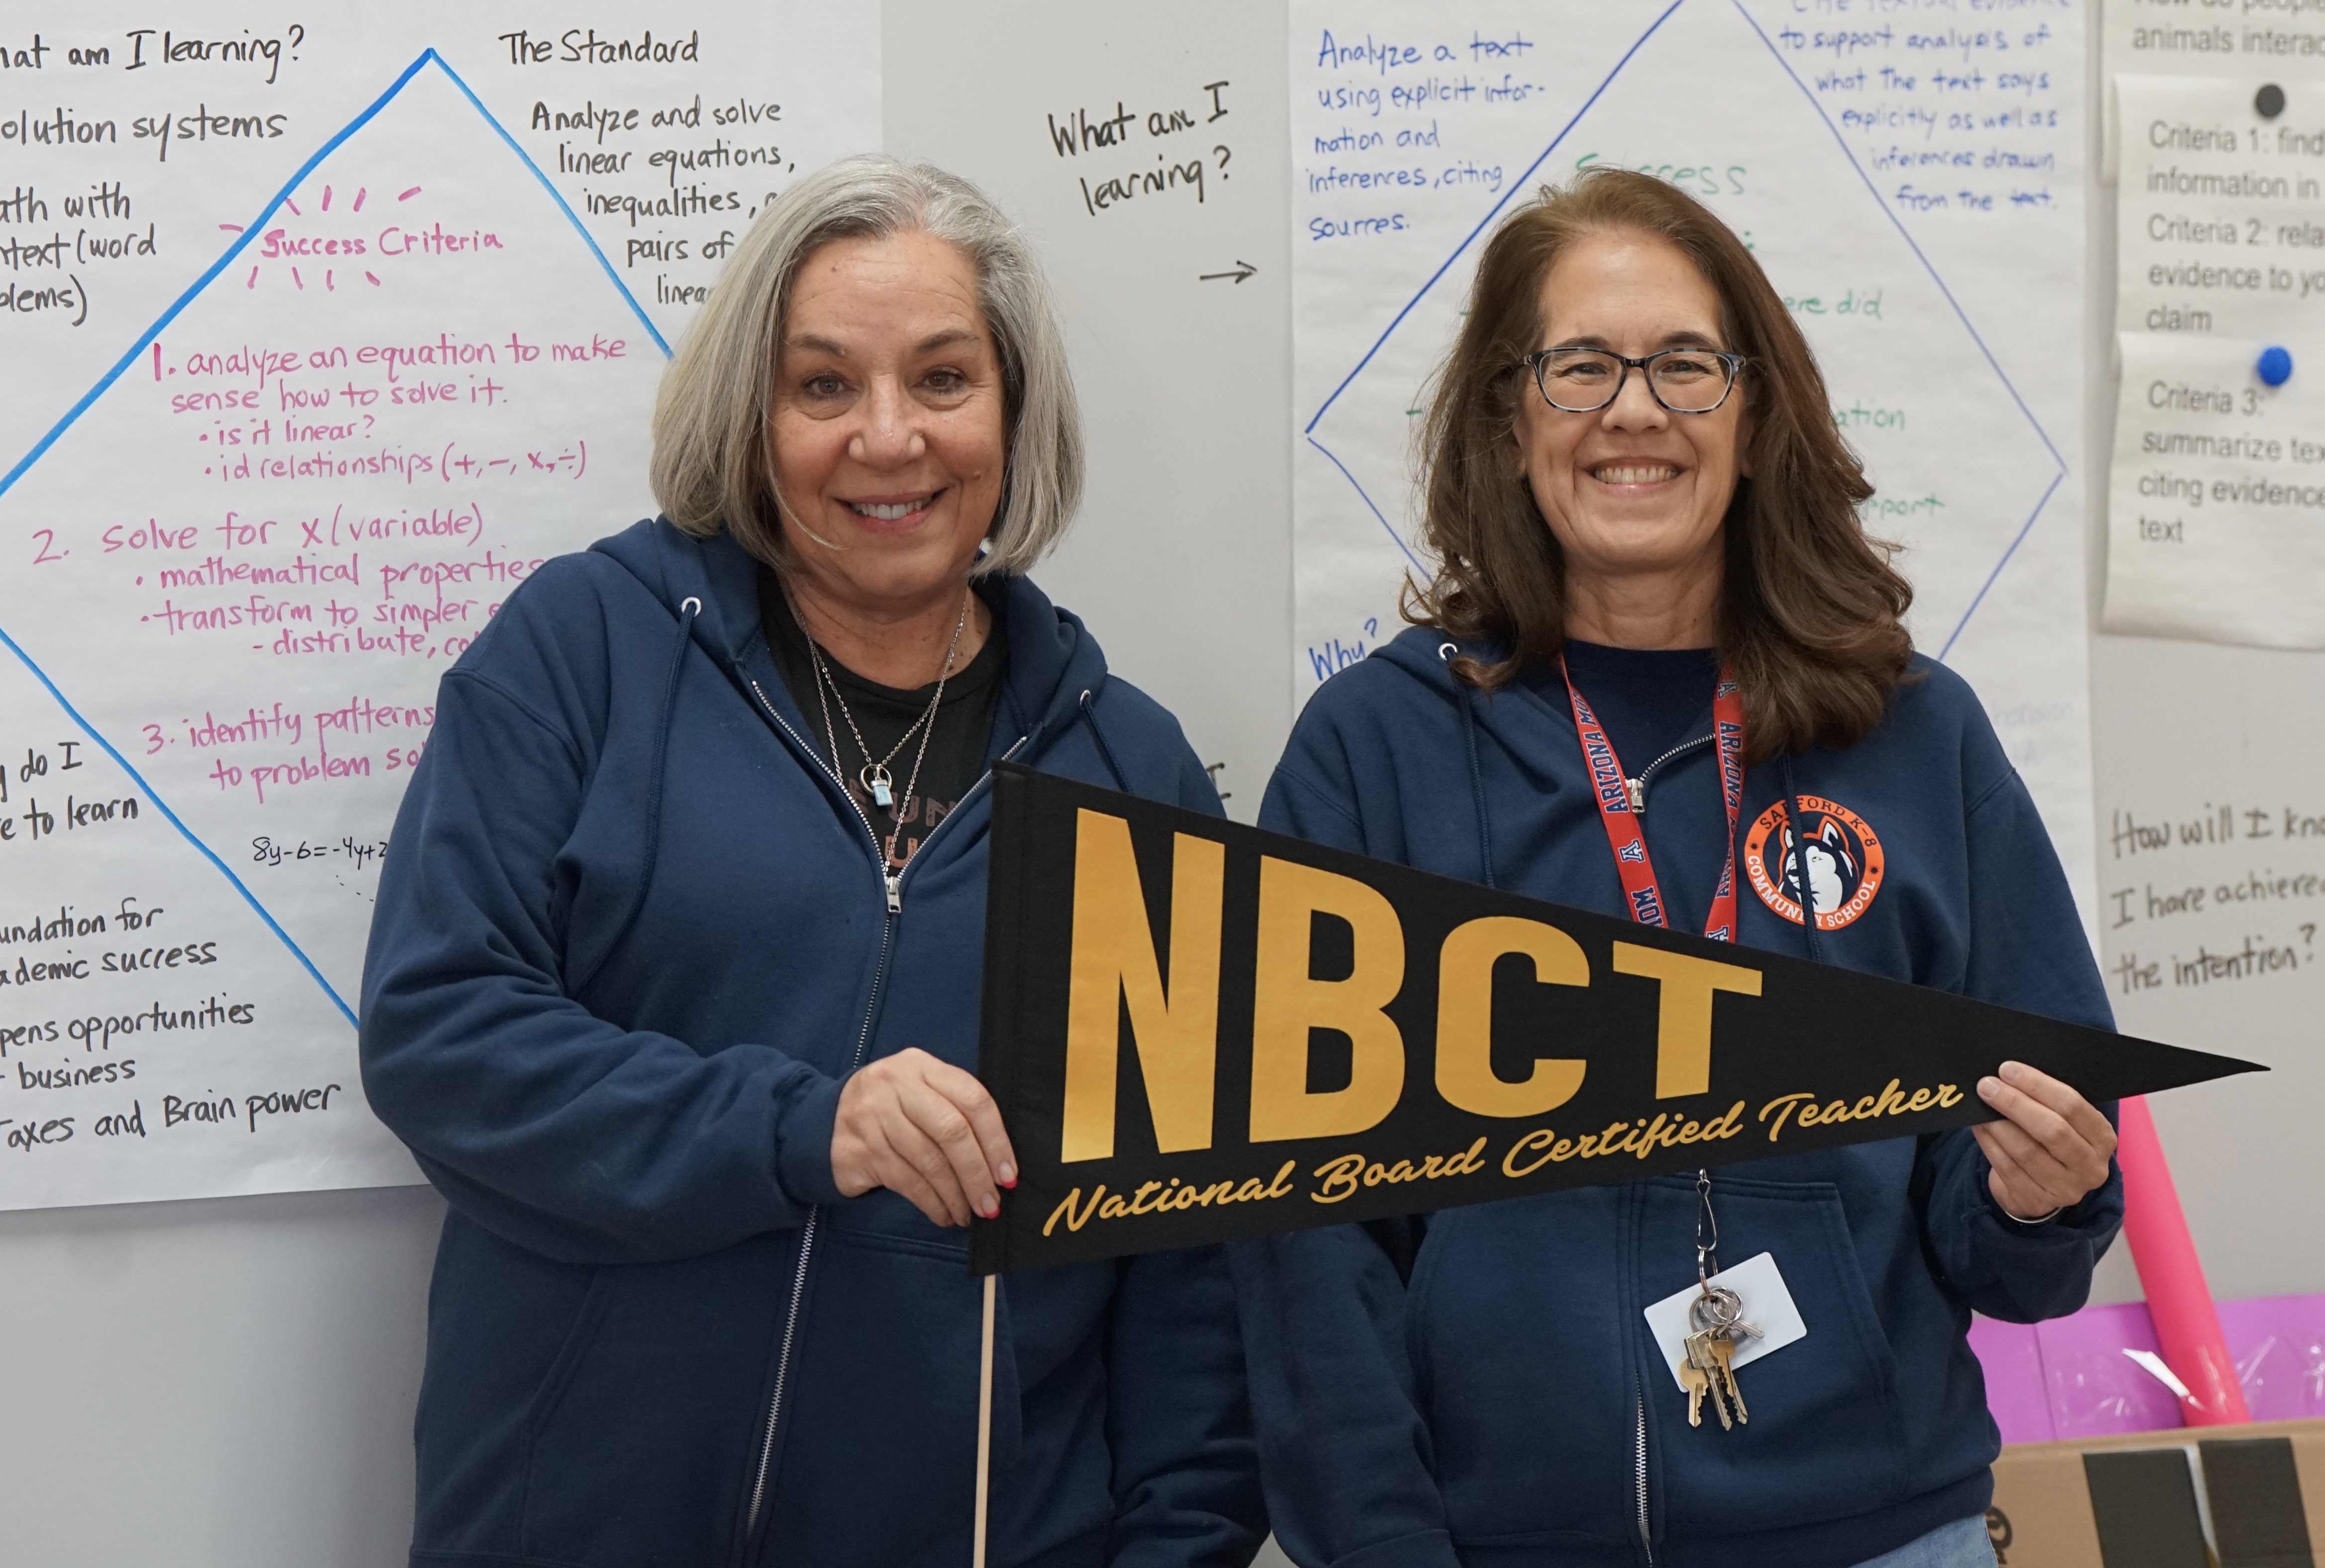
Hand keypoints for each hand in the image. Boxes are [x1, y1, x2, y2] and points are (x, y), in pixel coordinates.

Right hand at [830, 1048, 1016, 1227]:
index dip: (997, 1139)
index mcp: (921, 1066)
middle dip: (977, 1173)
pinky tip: (944, 1214)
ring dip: (956, 1195)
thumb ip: (954, 1111)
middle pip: (952, 1131)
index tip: (1008, 1173)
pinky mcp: (861, 1149)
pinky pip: (907, 1181)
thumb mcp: (918, 1093)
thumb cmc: (889, 1111)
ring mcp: (875, 1116)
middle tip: (991, 1203)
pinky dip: (932, 1203)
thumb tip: (998, 1162)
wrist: (820, 1123)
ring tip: (969, 1214)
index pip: (973, 1098)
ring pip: (930, 1161)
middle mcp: (897, 1085)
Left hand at [1972, 1061, 2117, 1220]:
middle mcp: (2090, 1167)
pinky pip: (2007, 1167)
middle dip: (2015, 1103)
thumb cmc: (2052, 1141)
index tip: (2007, 1069)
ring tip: (1979, 1105)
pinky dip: (1989, 1143)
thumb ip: (2048, 1101)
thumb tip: (2009, 1074)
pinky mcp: (2037, 1202)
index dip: (2037, 1085)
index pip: (2072, 1106)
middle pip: (2051, 1130)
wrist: (2043, 1186)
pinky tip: (1978, 1127)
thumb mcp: (2065, 1122)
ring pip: (2026, 1150)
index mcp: (2103, 1138)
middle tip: (1987, 1085)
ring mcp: (2066, 1189)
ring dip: (1997, 1124)